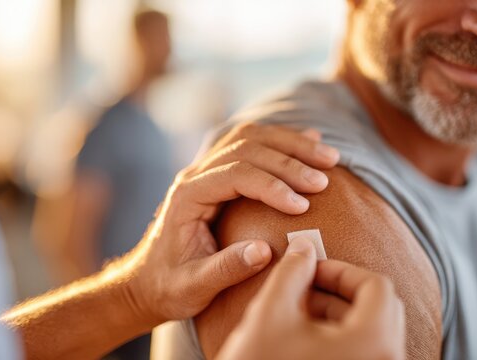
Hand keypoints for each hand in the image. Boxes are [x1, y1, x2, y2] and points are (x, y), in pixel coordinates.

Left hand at [122, 123, 340, 324]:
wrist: (147, 281)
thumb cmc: (169, 286)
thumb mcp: (193, 286)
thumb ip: (225, 269)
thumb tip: (264, 251)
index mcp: (187, 196)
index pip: (234, 175)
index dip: (272, 186)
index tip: (302, 206)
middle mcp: (196, 175)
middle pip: (247, 149)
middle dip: (290, 161)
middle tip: (324, 179)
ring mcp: (208, 170)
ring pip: (252, 139)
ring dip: (292, 144)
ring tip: (329, 157)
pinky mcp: (221, 174)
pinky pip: (252, 145)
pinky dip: (283, 142)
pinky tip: (310, 142)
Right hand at [217, 236, 405, 359]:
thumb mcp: (270, 315)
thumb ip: (292, 272)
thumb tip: (304, 249)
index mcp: (373, 342)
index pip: (375, 286)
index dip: (341, 270)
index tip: (311, 270)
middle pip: (379, 310)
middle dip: (340, 291)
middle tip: (306, 287)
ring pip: (371, 335)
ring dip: (337, 315)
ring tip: (299, 312)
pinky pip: (363, 355)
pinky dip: (339, 340)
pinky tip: (304, 340)